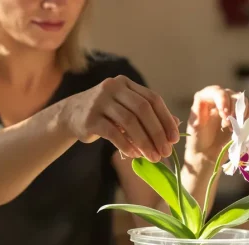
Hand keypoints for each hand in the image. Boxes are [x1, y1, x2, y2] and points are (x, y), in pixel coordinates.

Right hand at [61, 75, 179, 161]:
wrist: (71, 115)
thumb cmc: (106, 114)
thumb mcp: (127, 110)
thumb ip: (149, 115)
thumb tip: (177, 125)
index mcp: (127, 84)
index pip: (153, 99)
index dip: (166, 119)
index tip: (174, 139)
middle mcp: (113, 87)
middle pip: (143, 109)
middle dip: (157, 133)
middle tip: (164, 152)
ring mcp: (100, 101)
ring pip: (129, 122)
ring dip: (144, 142)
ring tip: (152, 157)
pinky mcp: (90, 118)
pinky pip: (113, 133)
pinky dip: (126, 145)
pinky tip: (134, 155)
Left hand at [186, 86, 248, 159]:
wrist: (207, 154)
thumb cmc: (197, 140)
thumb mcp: (194, 125)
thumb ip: (198, 111)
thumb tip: (204, 99)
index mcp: (206, 99)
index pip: (216, 90)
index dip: (222, 99)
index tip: (224, 113)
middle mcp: (219, 100)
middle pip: (231, 94)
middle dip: (231, 109)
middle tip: (227, 124)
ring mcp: (231, 107)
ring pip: (242, 100)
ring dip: (239, 113)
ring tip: (231, 128)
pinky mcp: (240, 115)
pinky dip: (247, 118)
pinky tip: (239, 128)